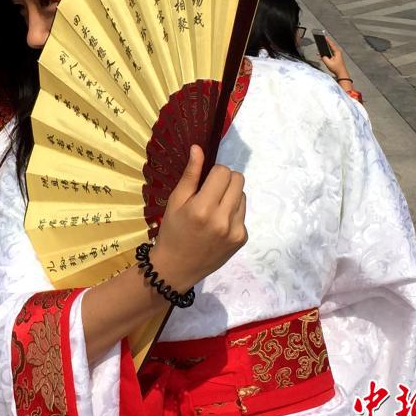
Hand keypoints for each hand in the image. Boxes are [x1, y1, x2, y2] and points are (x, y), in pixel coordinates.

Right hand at [152, 145, 246, 290]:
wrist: (177, 267)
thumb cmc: (172, 232)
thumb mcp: (175, 202)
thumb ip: (190, 175)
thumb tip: (198, 148)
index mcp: (203, 208)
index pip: (223, 172)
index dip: (213, 173)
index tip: (204, 182)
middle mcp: (223, 219)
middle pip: (238, 180)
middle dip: (225, 180)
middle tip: (210, 192)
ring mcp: (236, 230)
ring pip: (243, 195)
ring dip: (230, 196)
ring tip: (213, 210)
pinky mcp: (242, 238)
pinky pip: (243, 213)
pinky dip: (232, 213)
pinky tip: (218, 225)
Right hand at [320, 35, 350, 81]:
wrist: (341, 73)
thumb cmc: (337, 68)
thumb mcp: (328, 63)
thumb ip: (324, 58)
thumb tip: (322, 55)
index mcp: (337, 52)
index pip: (332, 44)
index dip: (328, 40)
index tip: (325, 37)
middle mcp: (338, 52)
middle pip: (331, 46)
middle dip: (326, 43)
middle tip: (322, 39)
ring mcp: (337, 54)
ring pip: (330, 49)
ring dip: (326, 48)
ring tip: (321, 46)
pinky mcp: (336, 57)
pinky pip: (330, 52)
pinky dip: (326, 52)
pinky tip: (322, 53)